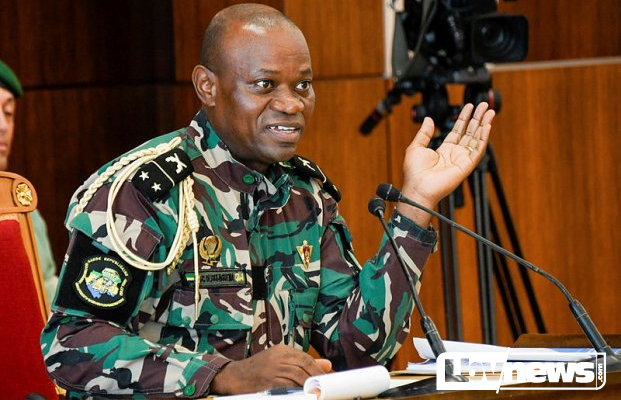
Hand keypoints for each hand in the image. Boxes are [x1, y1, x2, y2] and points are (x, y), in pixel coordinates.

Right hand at [210, 344, 332, 393]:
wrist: (234, 376)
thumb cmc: (258, 369)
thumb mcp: (279, 360)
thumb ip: (302, 362)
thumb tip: (327, 365)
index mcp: (282, 350)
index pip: (306, 358)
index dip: (319, 369)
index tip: (329, 379)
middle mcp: (278, 357)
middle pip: (304, 366)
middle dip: (317, 378)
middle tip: (325, 388)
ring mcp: (272, 369)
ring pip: (297, 377)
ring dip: (308, 386)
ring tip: (316, 392)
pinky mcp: (267, 382)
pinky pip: (286, 387)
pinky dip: (296, 391)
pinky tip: (302, 394)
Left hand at [397, 102, 494, 225]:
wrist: (418, 187)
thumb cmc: (414, 172)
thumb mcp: (416, 147)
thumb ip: (424, 133)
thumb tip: (428, 119)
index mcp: (444, 150)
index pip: (458, 130)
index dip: (464, 118)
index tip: (470, 107)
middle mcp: (455, 154)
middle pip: (470, 132)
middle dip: (477, 118)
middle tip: (483, 105)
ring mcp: (462, 159)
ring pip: (476, 139)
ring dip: (484, 124)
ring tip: (489, 112)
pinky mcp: (466, 165)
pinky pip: (477, 150)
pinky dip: (483, 138)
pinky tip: (487, 126)